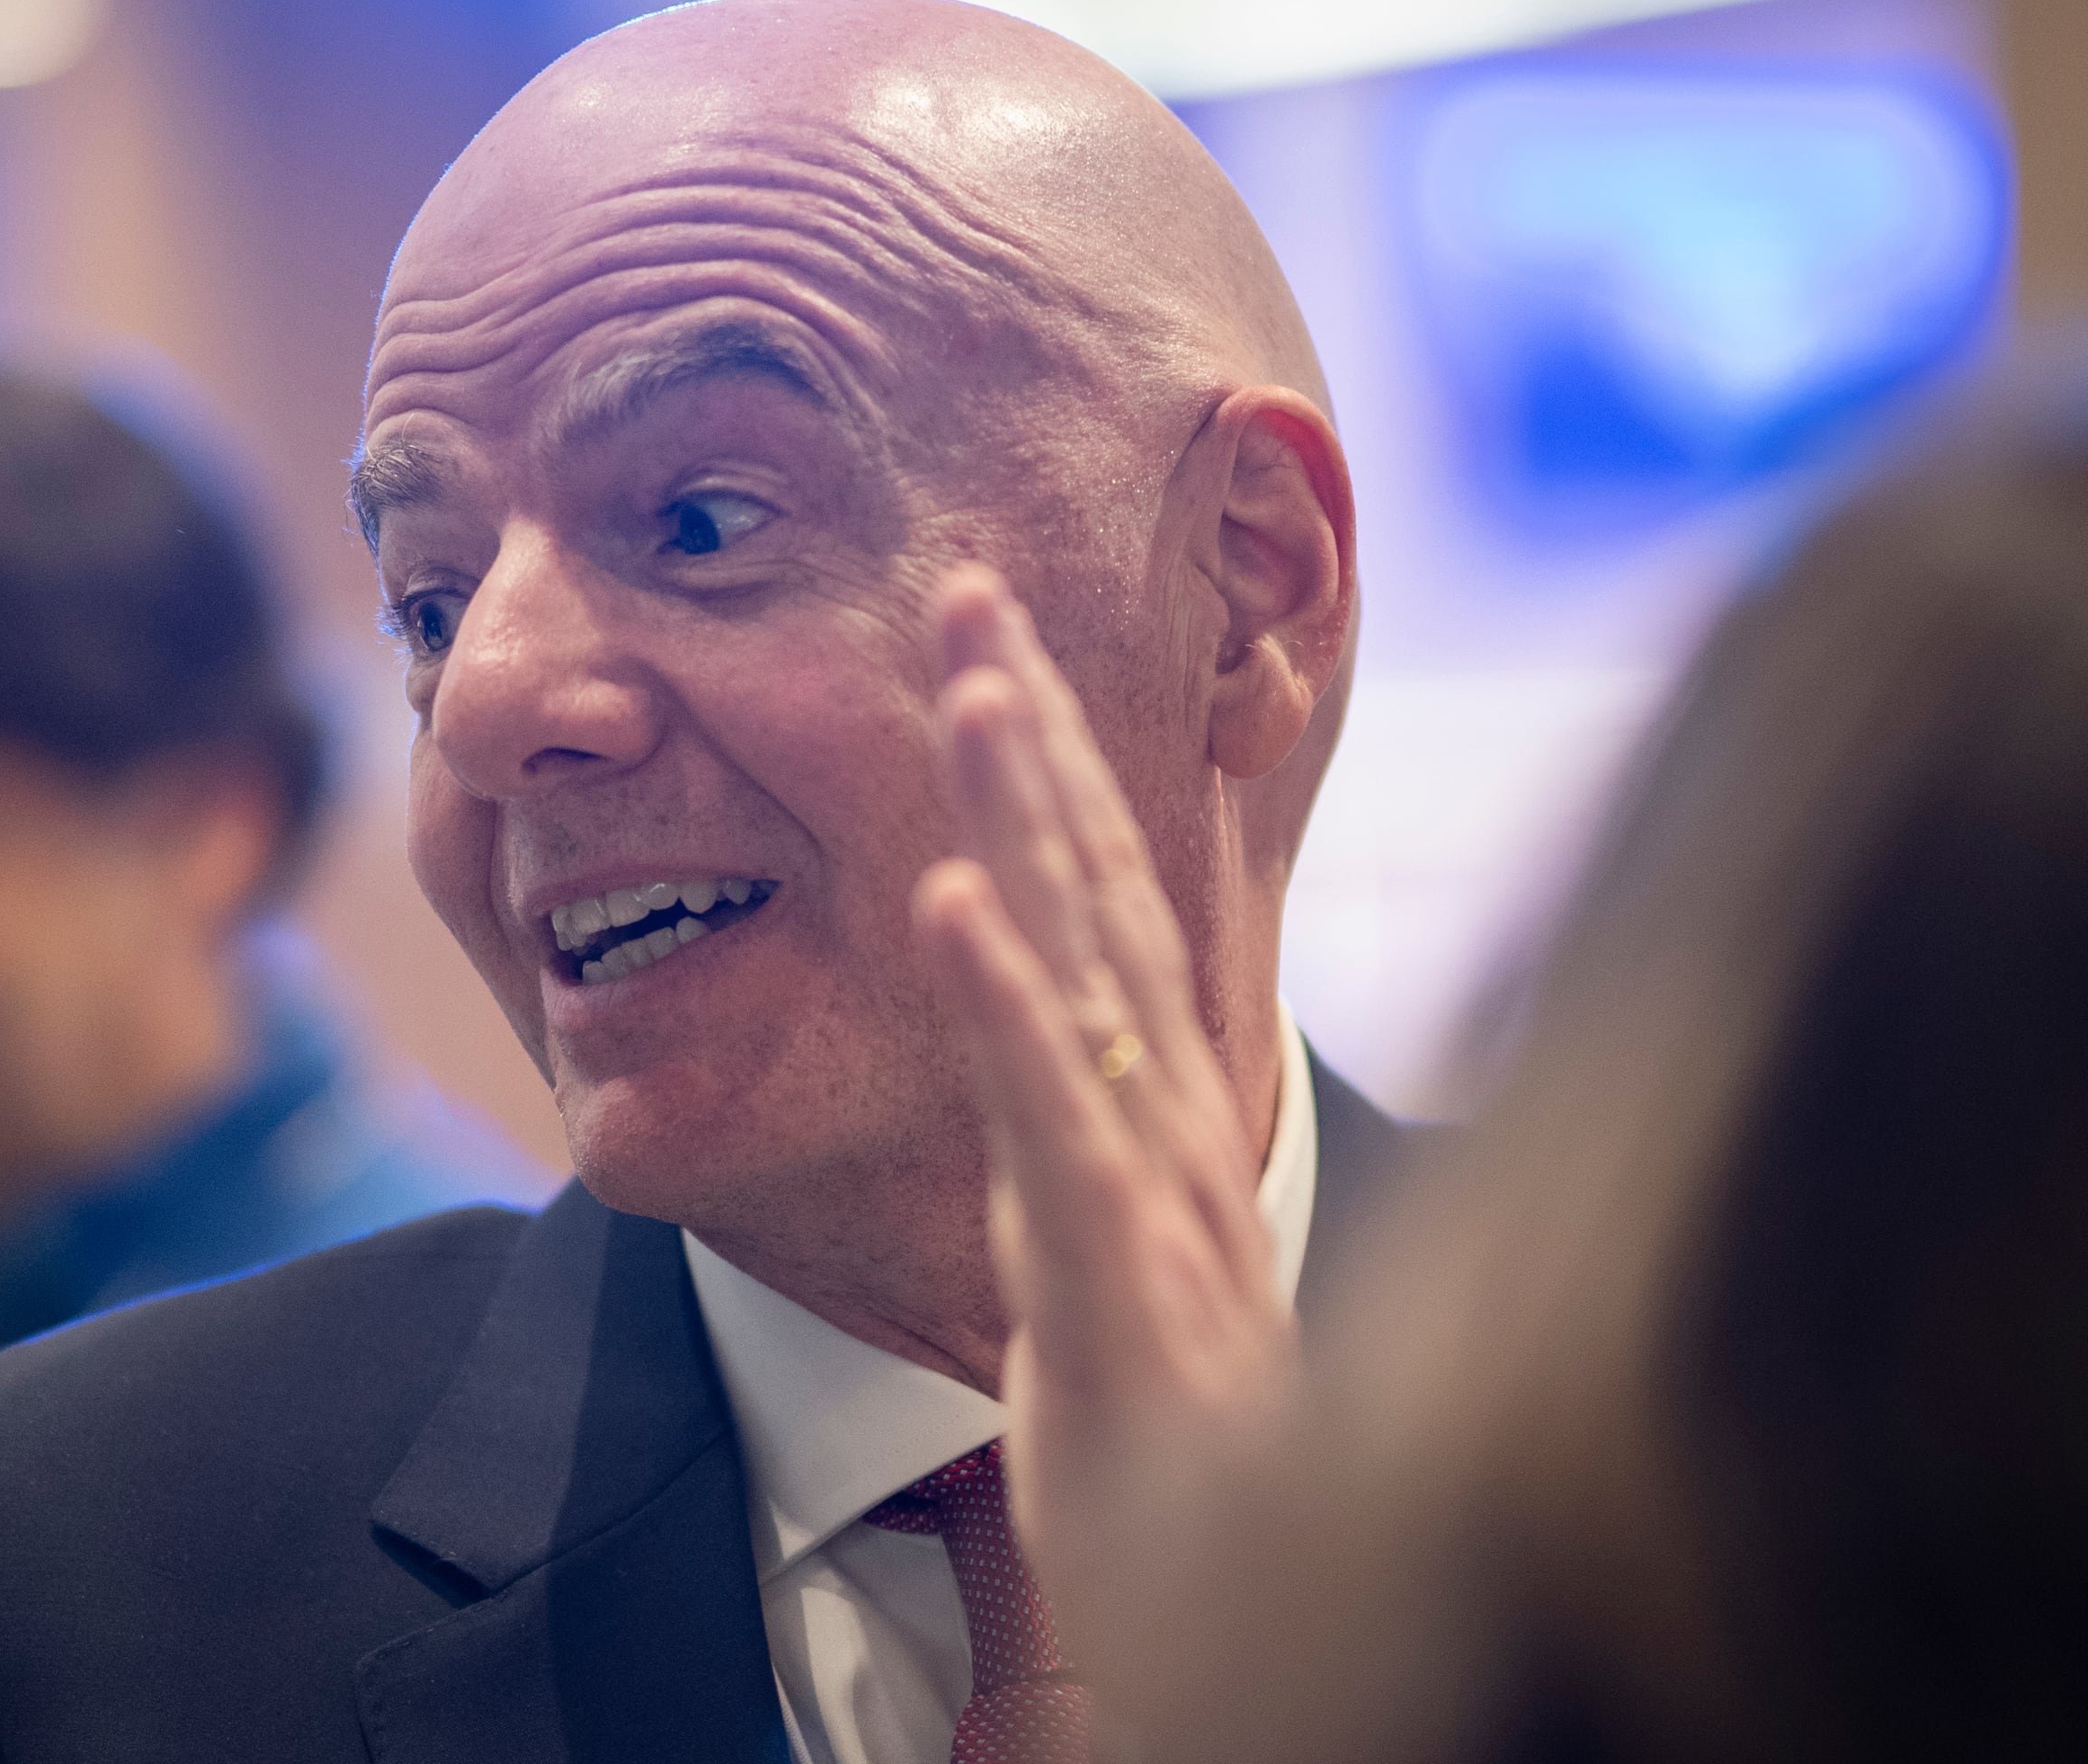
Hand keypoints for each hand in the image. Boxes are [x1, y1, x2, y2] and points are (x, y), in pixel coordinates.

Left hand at [910, 566, 1295, 1668]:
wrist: (1258, 1627)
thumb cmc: (1181, 1460)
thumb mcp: (1116, 1271)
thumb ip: (1083, 1157)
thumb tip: (1045, 1051)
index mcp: (1154, 1121)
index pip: (1106, 910)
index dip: (1053, 766)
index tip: (992, 634)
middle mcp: (1166, 1131)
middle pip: (1097, 897)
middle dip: (1029, 732)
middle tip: (964, 583)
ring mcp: (1149, 1201)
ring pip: (1085, 974)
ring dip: (1027, 812)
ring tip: (968, 677)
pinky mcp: (1116, 1289)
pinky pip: (1055, 1131)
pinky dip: (1008, 1008)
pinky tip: (953, 901)